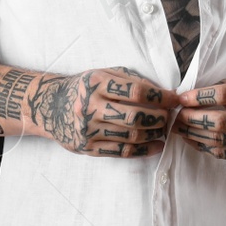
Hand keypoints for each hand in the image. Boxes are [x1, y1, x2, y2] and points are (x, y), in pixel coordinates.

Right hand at [26, 66, 175, 156]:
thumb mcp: (103, 74)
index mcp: (96, 83)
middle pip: (134, 116)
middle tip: (171, 116)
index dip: (160, 97)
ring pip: (130, 135)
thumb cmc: (85, 88)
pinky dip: (143, 150)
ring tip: (164, 130)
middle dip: (159, 117)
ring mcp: (87, 129)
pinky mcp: (87, 147)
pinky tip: (157, 146)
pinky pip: (120, 151)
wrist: (50, 107)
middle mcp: (89, 106)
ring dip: (154, 134)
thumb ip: (131, 80)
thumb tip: (164, 92)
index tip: (175, 99)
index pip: (135, 91)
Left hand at [172, 77, 225, 160]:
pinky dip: (205, 147)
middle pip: (220, 121)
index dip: (199, 96)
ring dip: (194, 135)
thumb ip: (224, 87)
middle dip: (193, 119)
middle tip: (177, 116)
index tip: (181, 98)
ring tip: (179, 129)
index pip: (224, 94)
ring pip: (221, 140)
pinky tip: (193, 140)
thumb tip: (190, 96)